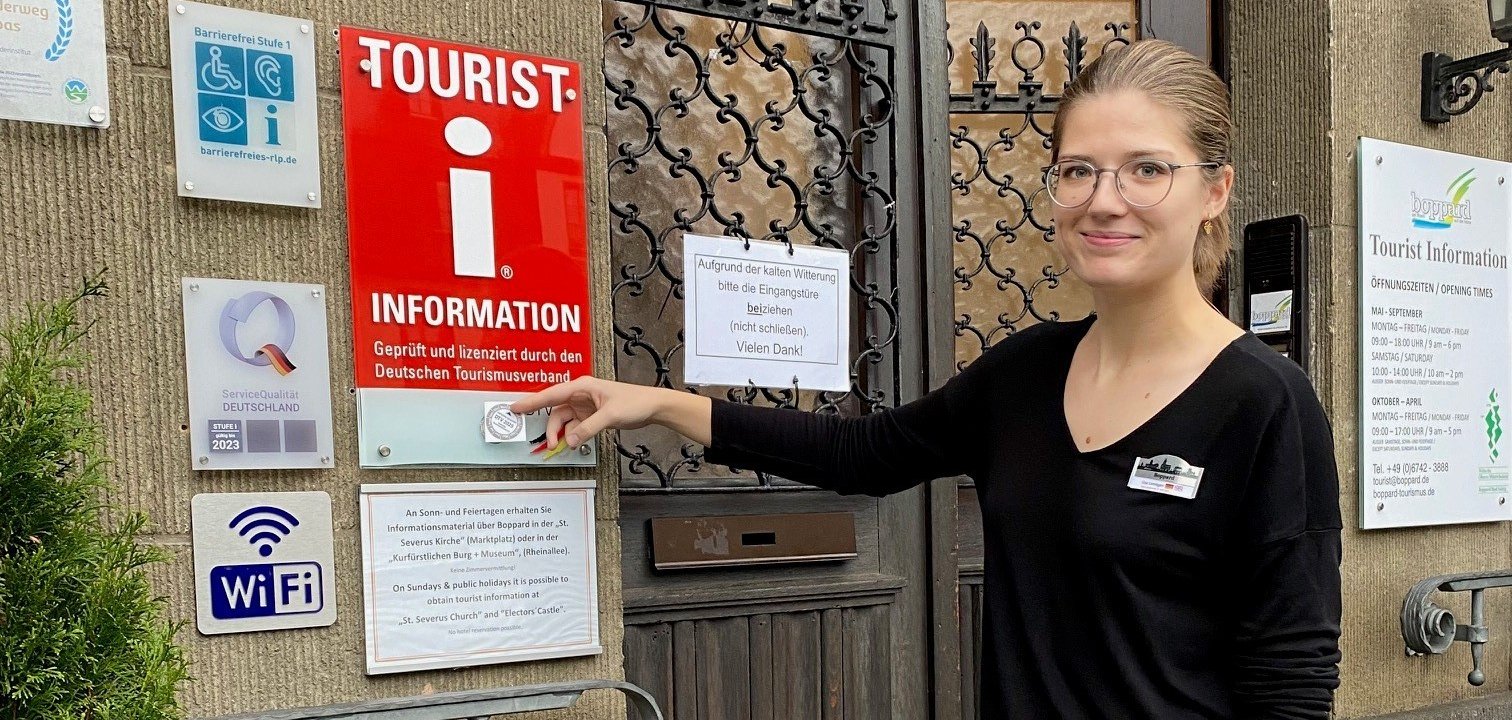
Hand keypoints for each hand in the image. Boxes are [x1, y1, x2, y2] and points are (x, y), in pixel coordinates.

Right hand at [511, 376, 667, 449]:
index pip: (551, 394)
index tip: (516, 407)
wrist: (652, 406)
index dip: (532, 401)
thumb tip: (571, 439)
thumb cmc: (635, 401)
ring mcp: (585, 406)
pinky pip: (575, 427)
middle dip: (551, 428)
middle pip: (556, 412)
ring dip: (562, 434)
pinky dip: (572, 435)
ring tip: (563, 446)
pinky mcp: (591, 416)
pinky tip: (574, 442)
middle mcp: (581, 395)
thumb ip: (588, 428)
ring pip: (564, 421)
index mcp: (582, 386)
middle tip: (551, 444)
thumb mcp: (610, 415)